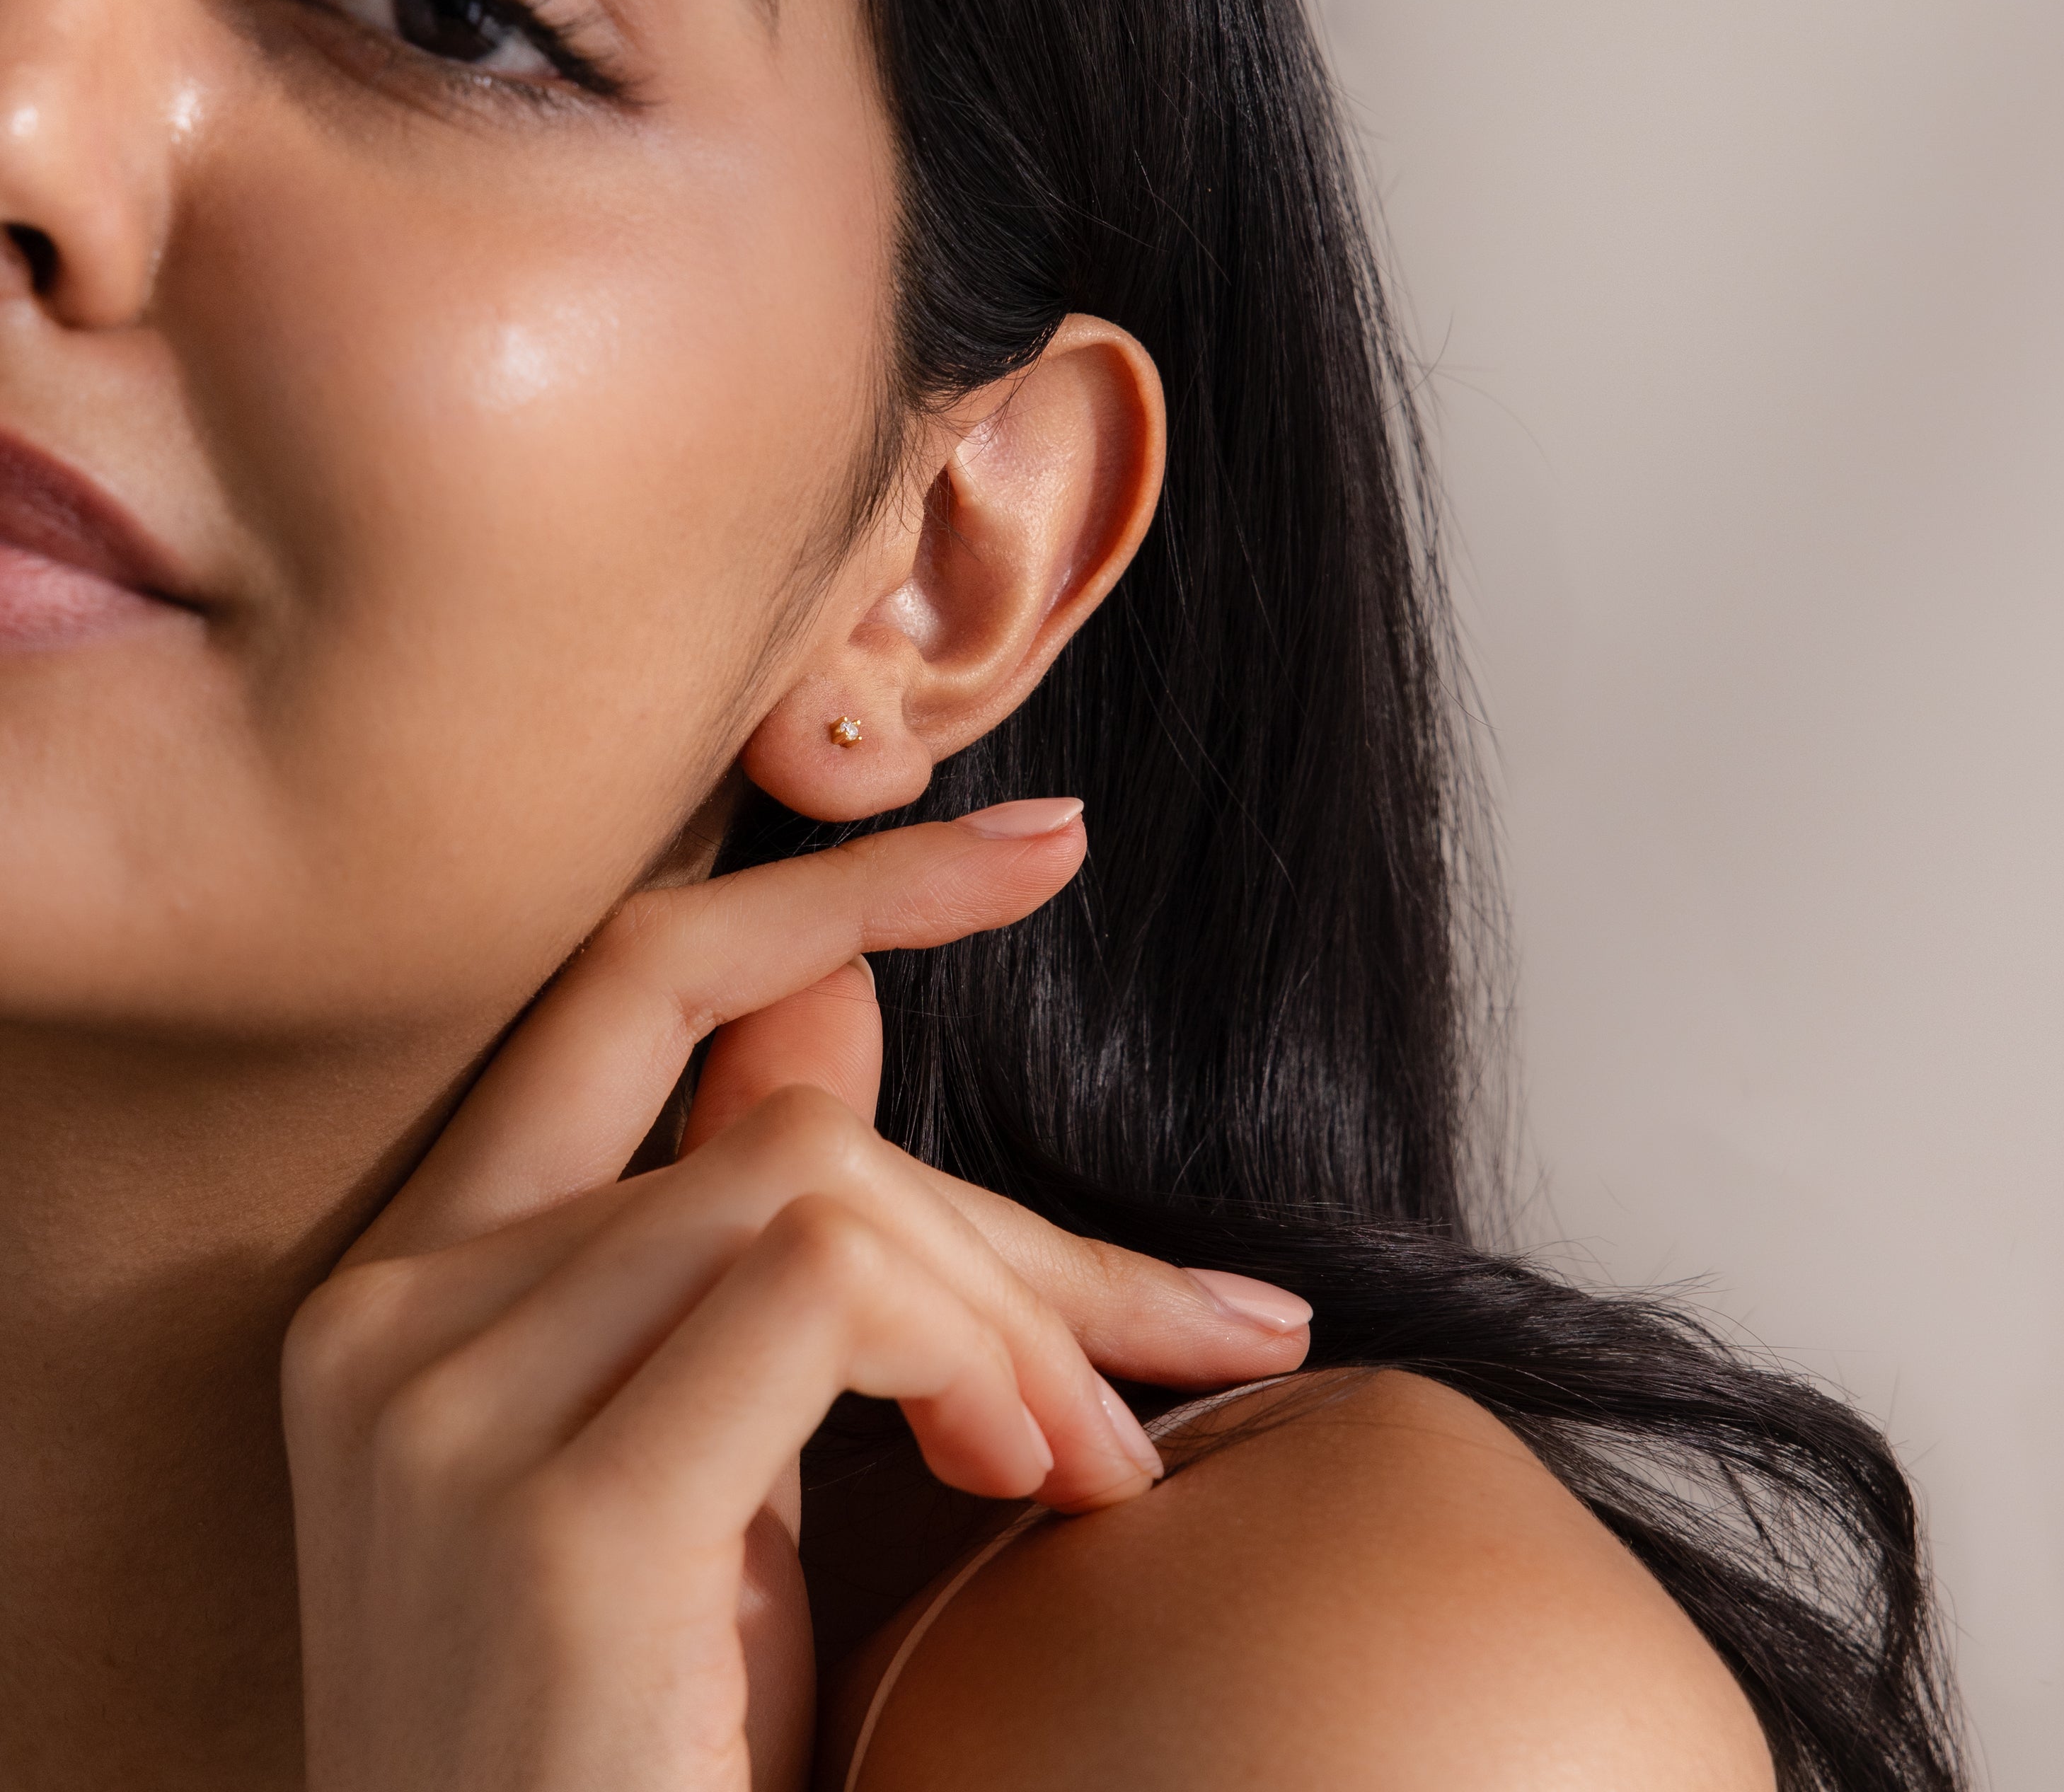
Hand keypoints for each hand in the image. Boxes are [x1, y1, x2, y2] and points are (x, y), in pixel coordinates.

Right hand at [283, 803, 1311, 1791]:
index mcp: (419, 1284)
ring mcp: (442, 1410)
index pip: (635, 980)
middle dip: (1014, 1225)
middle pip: (787, 1120)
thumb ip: (760, 1233)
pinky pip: (825, 1287)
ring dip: (1010, 1312)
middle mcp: (394, 1315)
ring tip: (1080, 1461)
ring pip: (824, 1185)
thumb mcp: (713, 1462)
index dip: (844, 888)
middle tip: (1192, 1339)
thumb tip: (842, 992)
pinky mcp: (546, 1520)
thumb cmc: (640, 1750)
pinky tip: (1025, 1474)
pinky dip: (970, 1355)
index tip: (1038, 840)